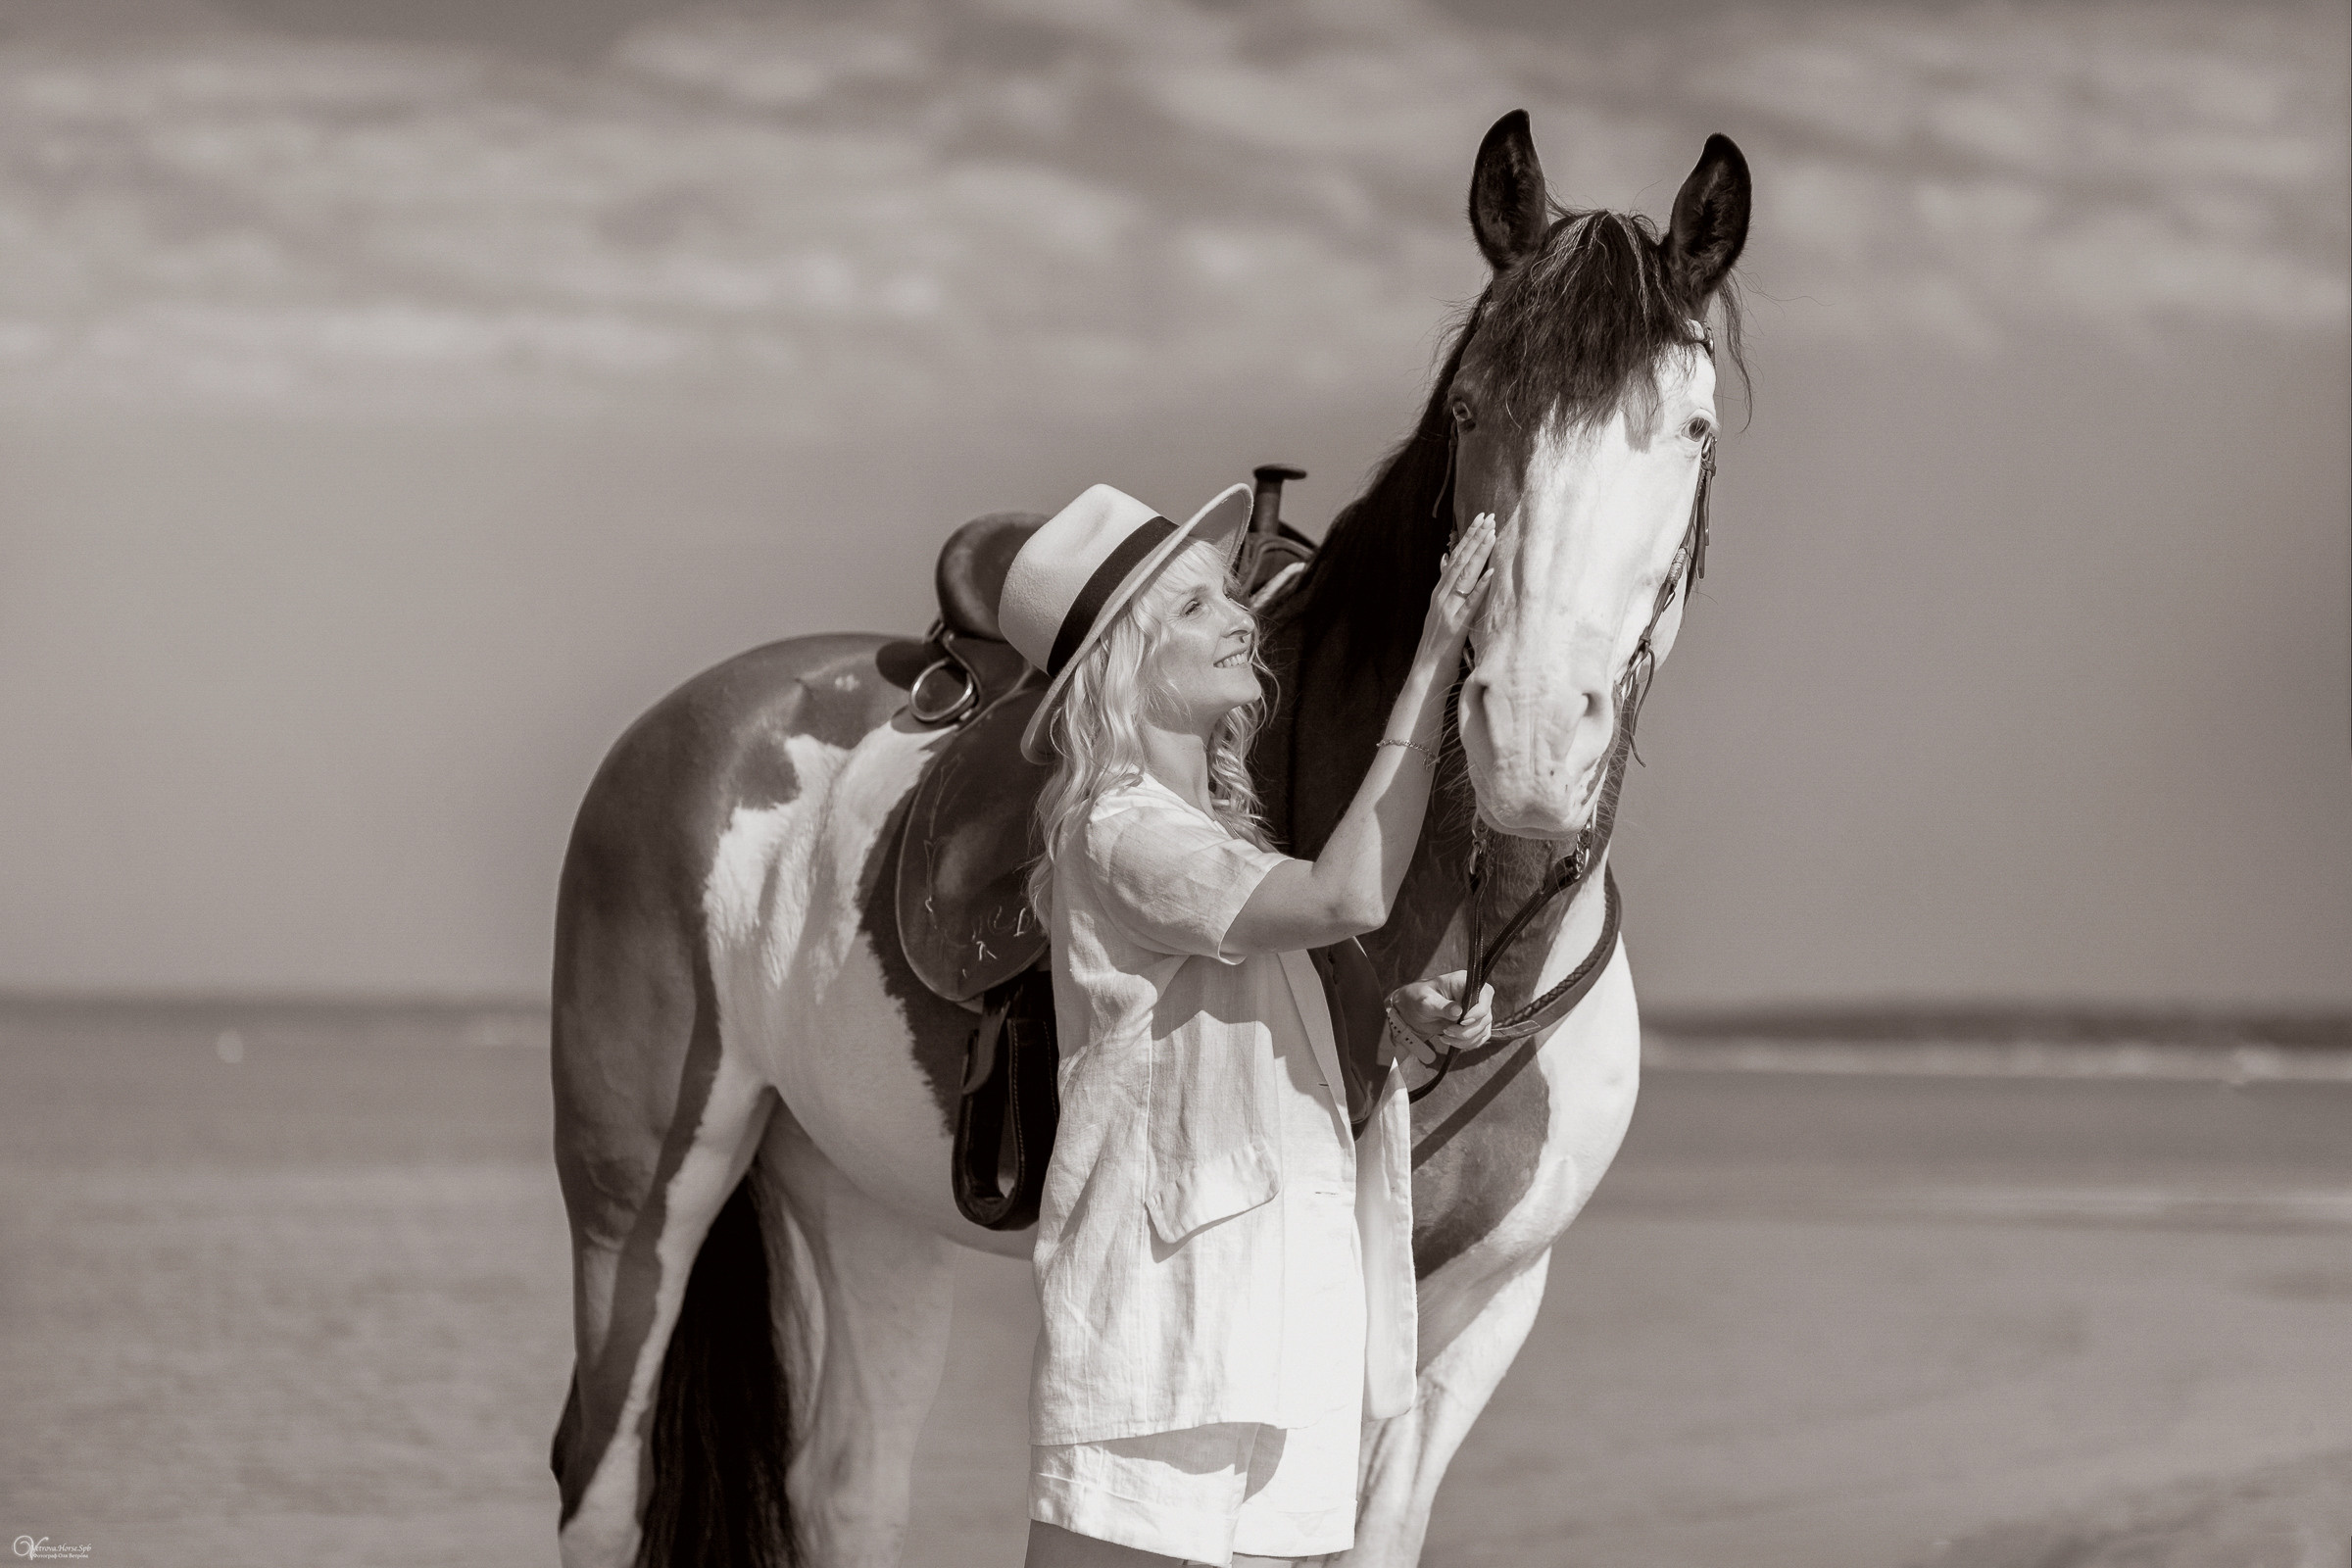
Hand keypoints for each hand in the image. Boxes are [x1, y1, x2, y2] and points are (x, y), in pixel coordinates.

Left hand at [1384, 970, 1493, 1065]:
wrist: (1413, 1011)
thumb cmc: (1418, 998)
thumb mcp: (1426, 1001)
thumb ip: (1441, 1006)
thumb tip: (1458, 1011)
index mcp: (1464, 981)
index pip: (1485, 994)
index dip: (1478, 1010)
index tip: (1462, 1021)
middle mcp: (1474, 994)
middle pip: (1485, 1016)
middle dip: (1467, 1029)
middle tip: (1447, 1031)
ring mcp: (1475, 1010)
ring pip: (1483, 1029)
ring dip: (1466, 1038)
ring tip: (1445, 1036)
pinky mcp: (1473, 1023)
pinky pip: (1479, 1036)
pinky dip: (1467, 1043)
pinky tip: (1451, 1040)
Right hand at [1412, 513, 1496, 672]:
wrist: (1424, 674)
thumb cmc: (1436, 647)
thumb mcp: (1439, 612)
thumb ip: (1444, 587)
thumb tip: (1446, 560)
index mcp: (1439, 594)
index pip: (1456, 559)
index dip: (1468, 538)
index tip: (1481, 519)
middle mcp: (1442, 598)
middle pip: (1460, 562)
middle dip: (1475, 538)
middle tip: (1489, 516)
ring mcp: (1448, 611)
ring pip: (1465, 577)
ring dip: (1478, 554)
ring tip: (1491, 534)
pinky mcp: (1456, 627)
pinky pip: (1470, 604)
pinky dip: (1480, 587)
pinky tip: (1490, 573)